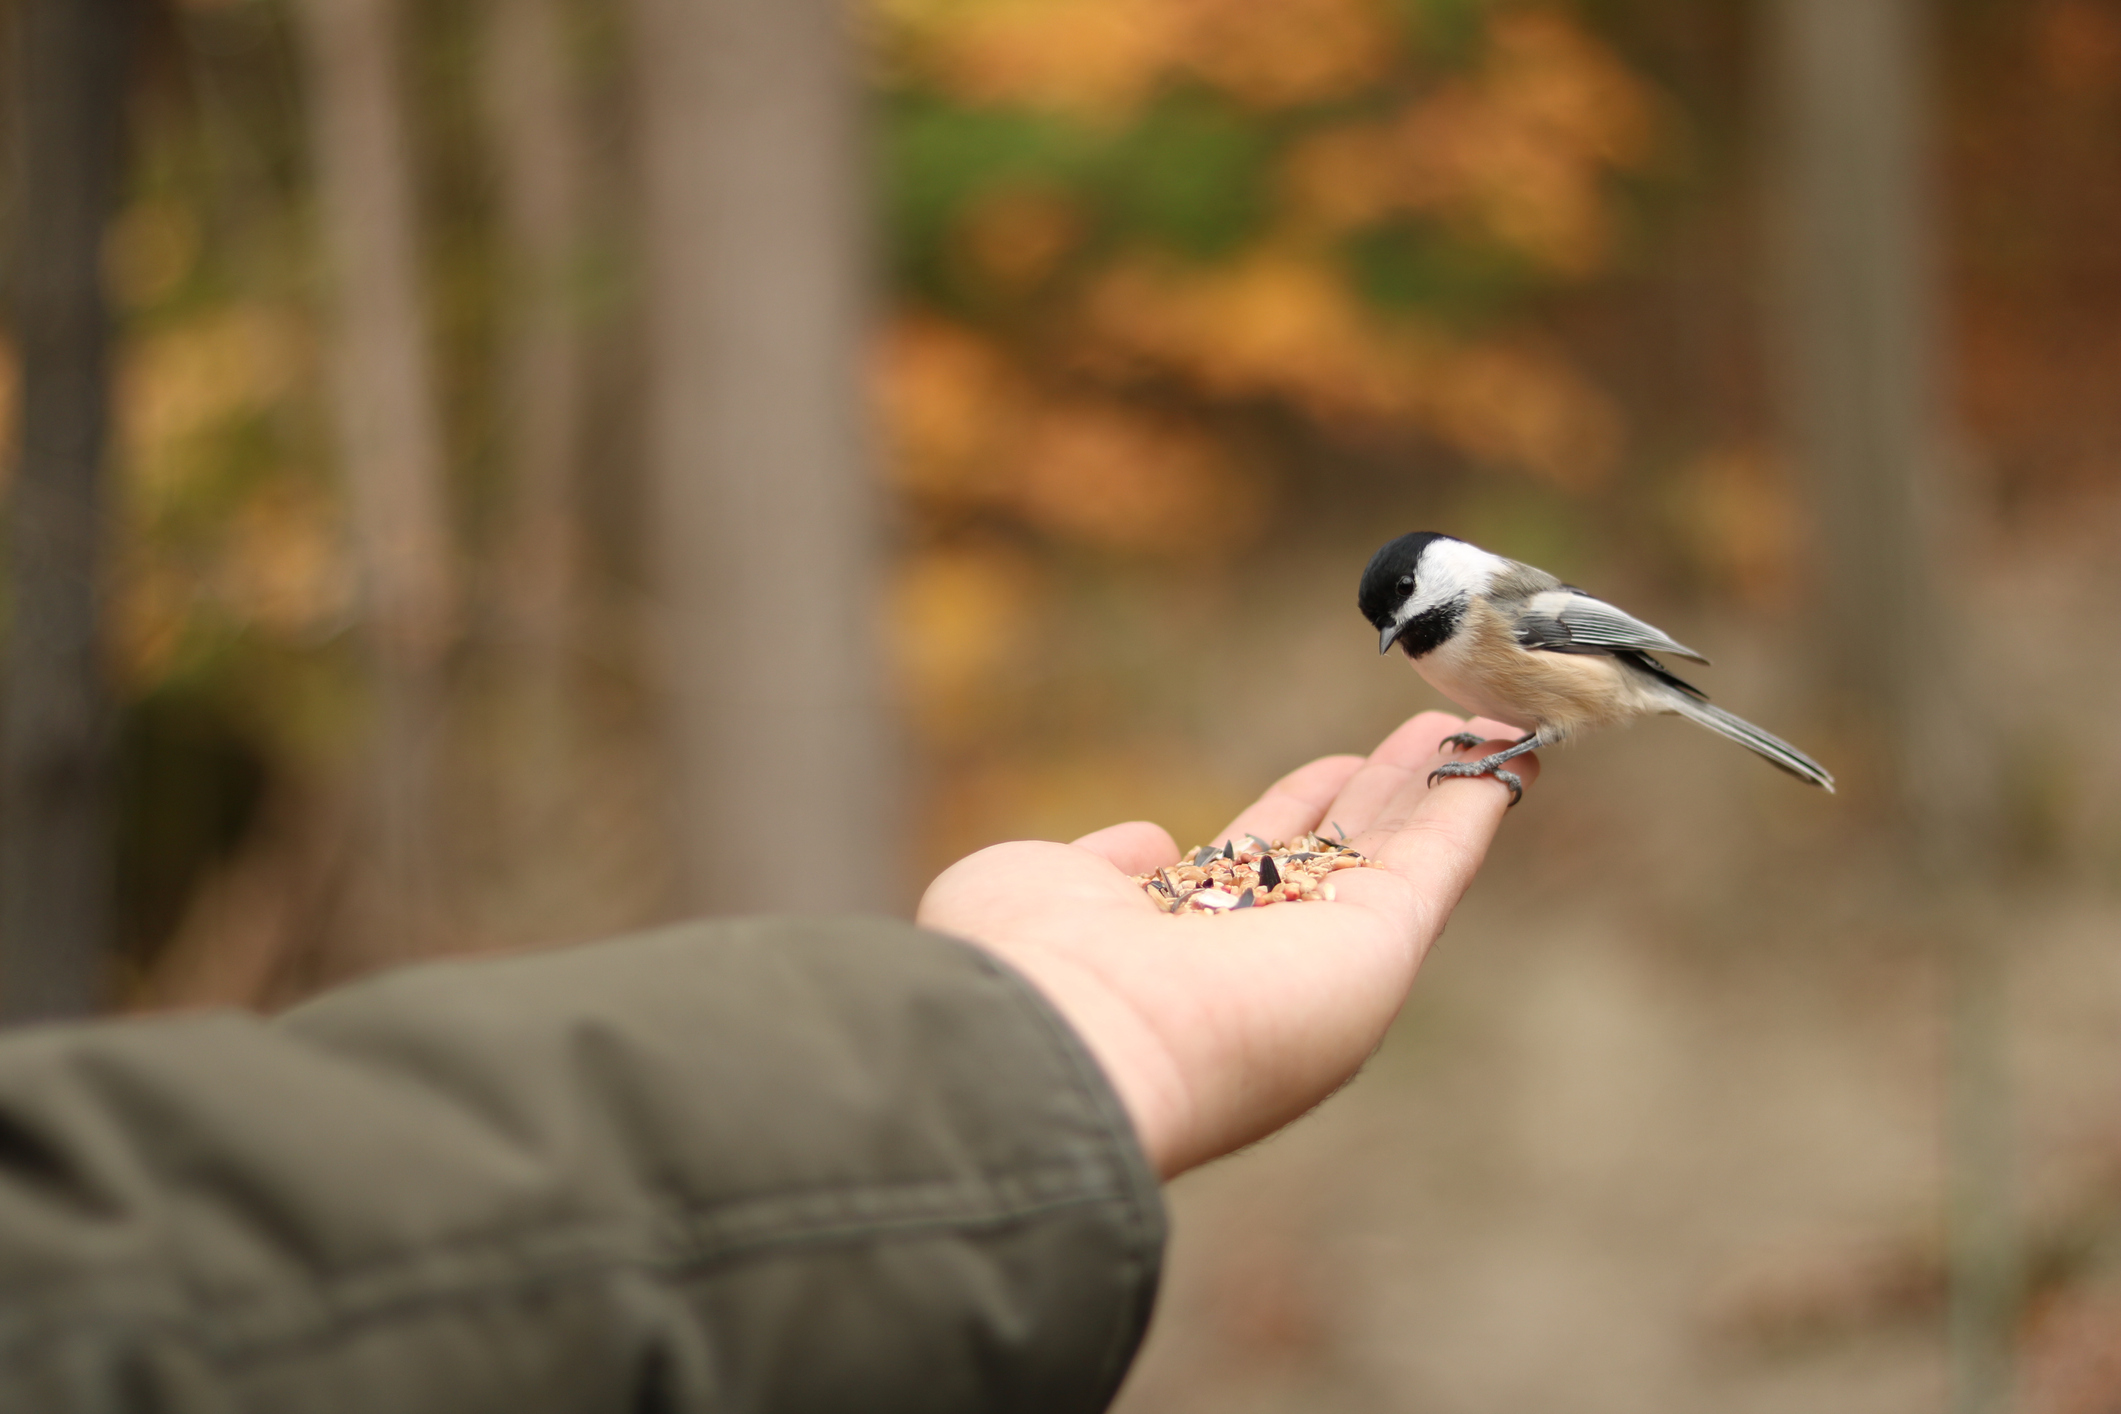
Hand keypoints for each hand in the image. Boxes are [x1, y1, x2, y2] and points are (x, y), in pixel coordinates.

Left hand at [917, 711, 1534, 1178]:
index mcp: (1184, 949)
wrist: (1064, 1041)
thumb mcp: (1042, 888)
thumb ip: (1101, 866)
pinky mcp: (1379, 947)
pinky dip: (1473, 811)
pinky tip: (1505, 760)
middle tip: (1437, 730)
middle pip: (1345, 860)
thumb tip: (1152, 845)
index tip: (1336, 768)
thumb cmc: (1028, 970)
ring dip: (1442, 790)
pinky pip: (1438, 866)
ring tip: (1478, 723)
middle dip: (1389, 795)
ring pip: (1400, 858)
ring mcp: (1325, 958)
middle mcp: (1262, 962)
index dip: (1302, 810)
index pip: (1259, 870)